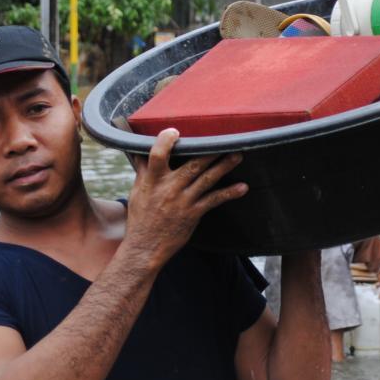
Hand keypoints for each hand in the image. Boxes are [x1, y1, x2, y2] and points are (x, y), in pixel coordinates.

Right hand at [125, 129, 245, 265]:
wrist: (145, 247)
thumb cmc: (141, 217)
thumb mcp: (137, 191)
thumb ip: (143, 169)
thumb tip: (137, 148)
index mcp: (152, 180)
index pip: (157, 156)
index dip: (166, 142)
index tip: (175, 131)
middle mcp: (169, 189)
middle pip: (192, 165)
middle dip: (210, 152)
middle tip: (225, 139)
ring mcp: (183, 201)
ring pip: (206, 179)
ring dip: (224, 167)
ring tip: (238, 156)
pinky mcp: (193, 214)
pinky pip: (214, 200)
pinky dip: (229, 193)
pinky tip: (242, 187)